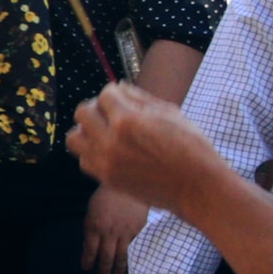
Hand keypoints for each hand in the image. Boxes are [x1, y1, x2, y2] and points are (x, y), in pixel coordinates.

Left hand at [68, 83, 218, 209]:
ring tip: (104, 132)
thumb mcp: (170, 113)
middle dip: (96, 108)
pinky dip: (91, 153)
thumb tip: (118, 86)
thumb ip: (140, 98)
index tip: (123, 98)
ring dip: (87, 131)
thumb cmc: (190, 146)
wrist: (198, 187)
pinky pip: (83, 160)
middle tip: (111, 113)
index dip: (115, 93)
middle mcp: (111, 141)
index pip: (104, 94)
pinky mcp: (107, 179)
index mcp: (128, 120)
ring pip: (74, 138)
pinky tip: (109, 151)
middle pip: (82, 113)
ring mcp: (106, 162)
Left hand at [81, 184, 148, 273]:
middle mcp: (108, 232)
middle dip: (103, 269)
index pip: (89, 251)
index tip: (87, 267)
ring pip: (121, 256)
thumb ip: (91, 229)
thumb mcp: (91, 212)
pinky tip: (130, 262)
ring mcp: (124, 232)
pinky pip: (133, 248)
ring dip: (118, 269)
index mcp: (94, 227)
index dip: (88, 261)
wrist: (127, 185)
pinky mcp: (137, 230)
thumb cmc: (105, 197)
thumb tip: (90, 247)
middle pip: (105, 257)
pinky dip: (131, 257)